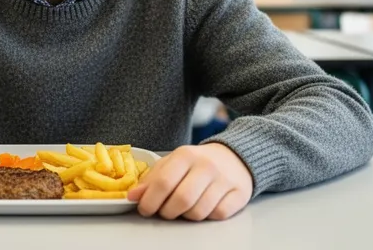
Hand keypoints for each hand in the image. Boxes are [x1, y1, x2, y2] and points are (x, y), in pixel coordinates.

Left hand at [128, 143, 253, 220]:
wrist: (234, 157)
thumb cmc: (197, 163)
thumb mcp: (172, 163)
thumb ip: (152, 179)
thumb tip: (133, 196)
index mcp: (186, 155)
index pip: (163, 182)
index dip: (150, 201)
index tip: (144, 209)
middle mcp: (206, 166)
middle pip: (181, 200)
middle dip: (167, 212)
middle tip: (165, 211)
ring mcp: (225, 180)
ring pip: (199, 212)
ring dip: (186, 216)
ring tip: (184, 208)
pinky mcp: (239, 193)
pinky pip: (218, 215)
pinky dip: (207, 216)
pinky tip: (204, 207)